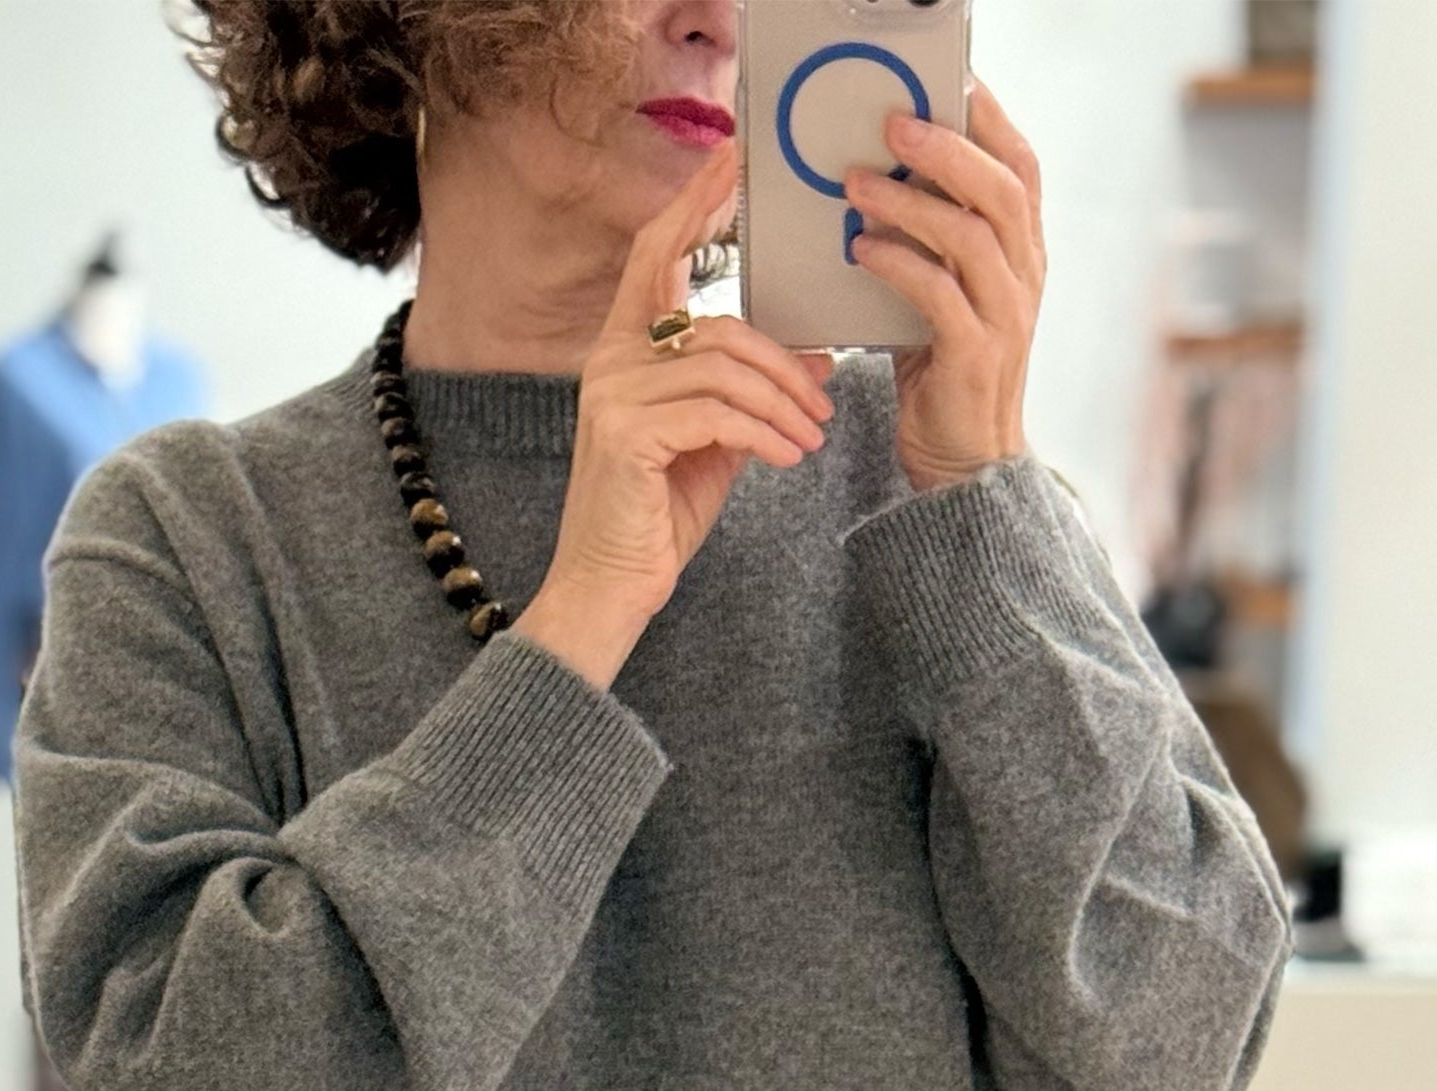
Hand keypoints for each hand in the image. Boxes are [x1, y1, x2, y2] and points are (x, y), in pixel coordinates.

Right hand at [517, 149, 834, 683]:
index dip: (697, 202)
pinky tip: (790, 458)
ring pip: (724, 368)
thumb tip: (814, 356)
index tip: (733, 158)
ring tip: (813, 437)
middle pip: (717, 323)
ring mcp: (613, 394)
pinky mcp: (627, 435)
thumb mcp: (717, 444)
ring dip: (783, 404)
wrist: (611, 586)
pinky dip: (765, 435)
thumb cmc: (660, 514)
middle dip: (783, 360)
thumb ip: (753, 394)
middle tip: (826, 399)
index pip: (661, 251)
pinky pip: (716, 414)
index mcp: (626, 346)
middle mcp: (611, 358)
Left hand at [846, 83, 1043, 496]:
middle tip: (891, 125)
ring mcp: (1005, 319)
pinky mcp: (974, 357)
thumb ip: (933, 236)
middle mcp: (1024, 279)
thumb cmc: (945, 368)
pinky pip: (939, 295)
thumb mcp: (947, 288)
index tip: (950, 81)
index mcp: (1023, 253)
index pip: (1022, 169)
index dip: (992, 120)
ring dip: (908, 204)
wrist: (964, 462)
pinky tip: (861, 249)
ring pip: (969, 237)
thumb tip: (880, 170)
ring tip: (855, 186)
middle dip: (946, 148)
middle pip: (1002, 191)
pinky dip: (897, 264)